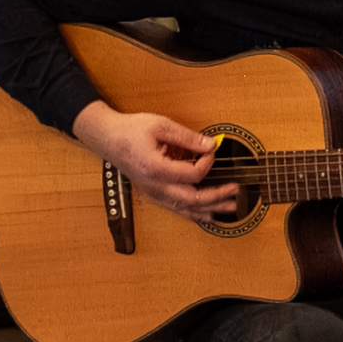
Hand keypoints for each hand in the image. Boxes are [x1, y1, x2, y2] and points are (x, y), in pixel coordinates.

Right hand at [72, 101, 235, 223]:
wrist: (107, 138)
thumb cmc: (130, 131)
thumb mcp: (161, 126)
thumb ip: (188, 137)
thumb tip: (211, 145)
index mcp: (156, 169)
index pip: (193, 175)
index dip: (207, 163)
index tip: (211, 151)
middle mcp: (155, 187)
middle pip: (193, 200)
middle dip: (217, 197)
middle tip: (235, 191)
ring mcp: (154, 193)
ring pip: (186, 209)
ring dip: (210, 210)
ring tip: (229, 208)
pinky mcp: (154, 194)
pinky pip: (177, 209)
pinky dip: (194, 214)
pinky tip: (207, 215)